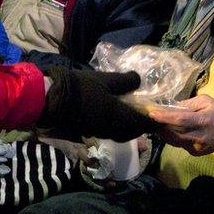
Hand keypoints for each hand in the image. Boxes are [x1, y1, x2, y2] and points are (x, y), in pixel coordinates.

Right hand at [38, 68, 157, 141]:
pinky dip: (116, 126)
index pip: (143, 124)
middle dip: (140, 126)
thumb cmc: (82, 88)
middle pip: (132, 133)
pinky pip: (109, 131)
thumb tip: (139, 80)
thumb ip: (125, 81)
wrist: (52, 100)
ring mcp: (99, 131)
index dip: (153, 122)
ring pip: (120, 133)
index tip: (160, 118)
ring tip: (130, 114)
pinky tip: (112, 114)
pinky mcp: (89, 130)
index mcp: (120, 117)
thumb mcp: (106, 80)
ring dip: (127, 127)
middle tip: (145, 116)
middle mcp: (112, 129)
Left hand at [148, 95, 213, 155]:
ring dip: (164, 133)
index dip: (164, 117)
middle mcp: (201, 136)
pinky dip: (172, 138)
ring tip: (159, 124)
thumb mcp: (204, 101)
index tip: (152, 114)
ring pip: (174, 140)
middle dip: (161, 126)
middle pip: (174, 132)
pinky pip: (179, 145)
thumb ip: (187, 104)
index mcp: (204, 120)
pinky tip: (171, 131)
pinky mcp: (196, 152)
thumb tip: (169, 107)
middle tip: (153, 118)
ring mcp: (198, 147)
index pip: (180, 120)